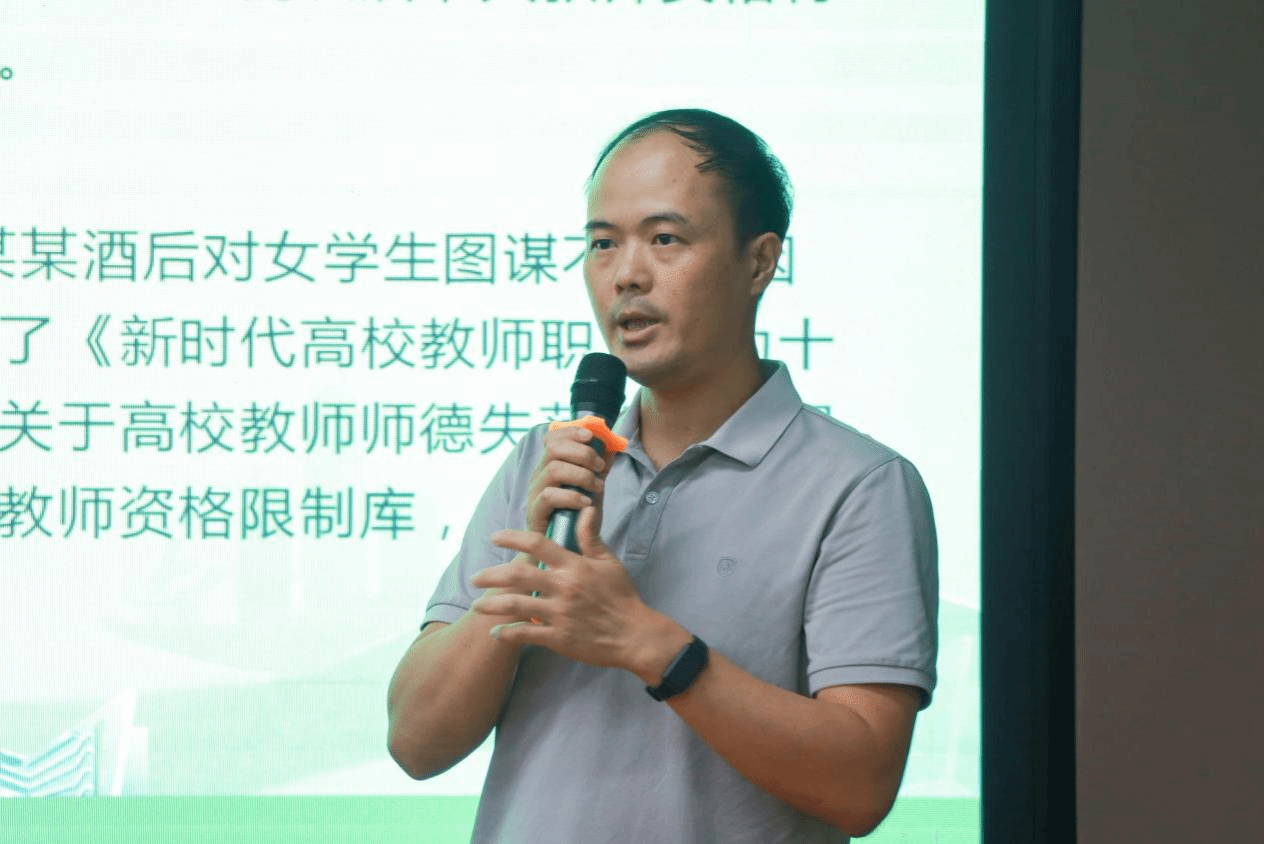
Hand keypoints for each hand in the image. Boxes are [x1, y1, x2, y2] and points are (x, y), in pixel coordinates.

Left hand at [469, 506, 654, 671]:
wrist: (635, 635)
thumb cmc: (622, 597)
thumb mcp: (609, 562)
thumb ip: (591, 537)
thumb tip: (585, 508)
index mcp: (574, 566)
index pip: (537, 544)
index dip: (513, 537)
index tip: (496, 537)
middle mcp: (563, 588)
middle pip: (518, 575)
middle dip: (491, 575)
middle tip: (475, 577)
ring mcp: (559, 614)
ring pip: (515, 606)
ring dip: (492, 605)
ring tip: (476, 606)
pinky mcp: (558, 637)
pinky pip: (525, 634)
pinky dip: (507, 634)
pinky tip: (495, 632)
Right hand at [524, 424, 608, 534]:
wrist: (564, 549)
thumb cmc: (576, 518)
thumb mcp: (591, 489)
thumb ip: (597, 469)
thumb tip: (610, 448)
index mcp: (550, 466)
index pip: (552, 438)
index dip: (571, 431)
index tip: (591, 436)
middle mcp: (539, 476)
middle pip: (553, 449)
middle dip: (582, 453)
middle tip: (599, 467)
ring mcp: (535, 493)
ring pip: (554, 470)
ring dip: (581, 475)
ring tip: (597, 486)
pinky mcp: (536, 513)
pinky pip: (550, 496)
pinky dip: (572, 496)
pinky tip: (587, 502)